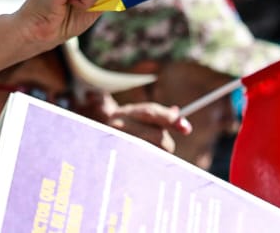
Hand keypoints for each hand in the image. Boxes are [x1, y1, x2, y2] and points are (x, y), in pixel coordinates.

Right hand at [76, 93, 191, 154]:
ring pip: (154, 152)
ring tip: (146, 155)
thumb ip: (158, 117)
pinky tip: (142, 165)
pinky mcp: (118, 161)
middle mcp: (117, 126)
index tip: (187, 128)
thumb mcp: (137, 121)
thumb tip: (179, 114)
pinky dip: (151, 166)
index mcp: (125, 113)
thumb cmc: (123, 134)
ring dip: (158, 157)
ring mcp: (117, 144)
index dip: (171, 119)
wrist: (92, 148)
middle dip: (166, 144)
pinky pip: (145, 165)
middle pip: (157, 136)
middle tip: (164, 148)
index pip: (151, 112)